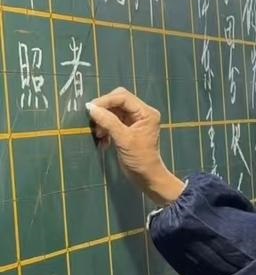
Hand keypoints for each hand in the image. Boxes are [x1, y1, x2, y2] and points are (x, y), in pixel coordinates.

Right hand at [87, 87, 185, 205]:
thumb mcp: (123, 139)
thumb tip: (91, 108)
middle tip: (93, 120)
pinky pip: (112, 121)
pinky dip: (105, 127)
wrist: (146, 177)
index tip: (90, 108)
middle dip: (104, 109)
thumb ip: (108, 122)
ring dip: (103, 120)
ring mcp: (134, 121)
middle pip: (118, 101)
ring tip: (98, 133)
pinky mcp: (127, 129)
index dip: (105, 101)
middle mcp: (141, 113)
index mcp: (146, 112)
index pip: (123, 97)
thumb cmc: (139, 159)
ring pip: (113, 111)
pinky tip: (102, 138)